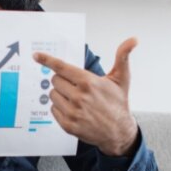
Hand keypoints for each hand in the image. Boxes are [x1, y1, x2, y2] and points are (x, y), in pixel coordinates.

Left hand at [33, 38, 139, 156]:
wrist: (119, 131)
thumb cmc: (118, 103)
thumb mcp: (122, 78)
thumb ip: (122, 57)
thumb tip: (133, 39)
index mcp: (89, 82)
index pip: (62, 67)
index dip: (47, 60)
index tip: (37, 56)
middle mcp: (79, 97)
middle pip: (55, 80)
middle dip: (63, 81)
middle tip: (75, 86)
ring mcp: (72, 112)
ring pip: (52, 95)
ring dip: (61, 95)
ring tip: (75, 99)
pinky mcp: (68, 125)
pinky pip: (53, 110)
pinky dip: (60, 108)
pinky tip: (73, 109)